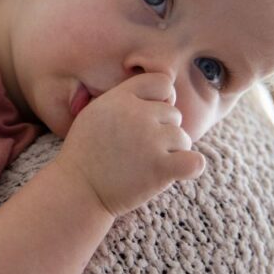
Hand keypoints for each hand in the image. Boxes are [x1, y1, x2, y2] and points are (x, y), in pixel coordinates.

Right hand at [53, 73, 205, 217]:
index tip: (150, 117)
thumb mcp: (95, 113)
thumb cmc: (86, 153)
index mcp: (120, 98)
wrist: (78, 190)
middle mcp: (137, 114)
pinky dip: (190, 166)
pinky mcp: (160, 168)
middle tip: (141, 149)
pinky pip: (195, 162)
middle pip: (174, 113)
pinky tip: (177, 171)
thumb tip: (163, 94)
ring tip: (148, 163)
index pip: (162, 83)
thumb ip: (124, 99)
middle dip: (163, 130)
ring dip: (172, 151)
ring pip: (183, 138)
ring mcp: (150, 140)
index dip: (161, 99)